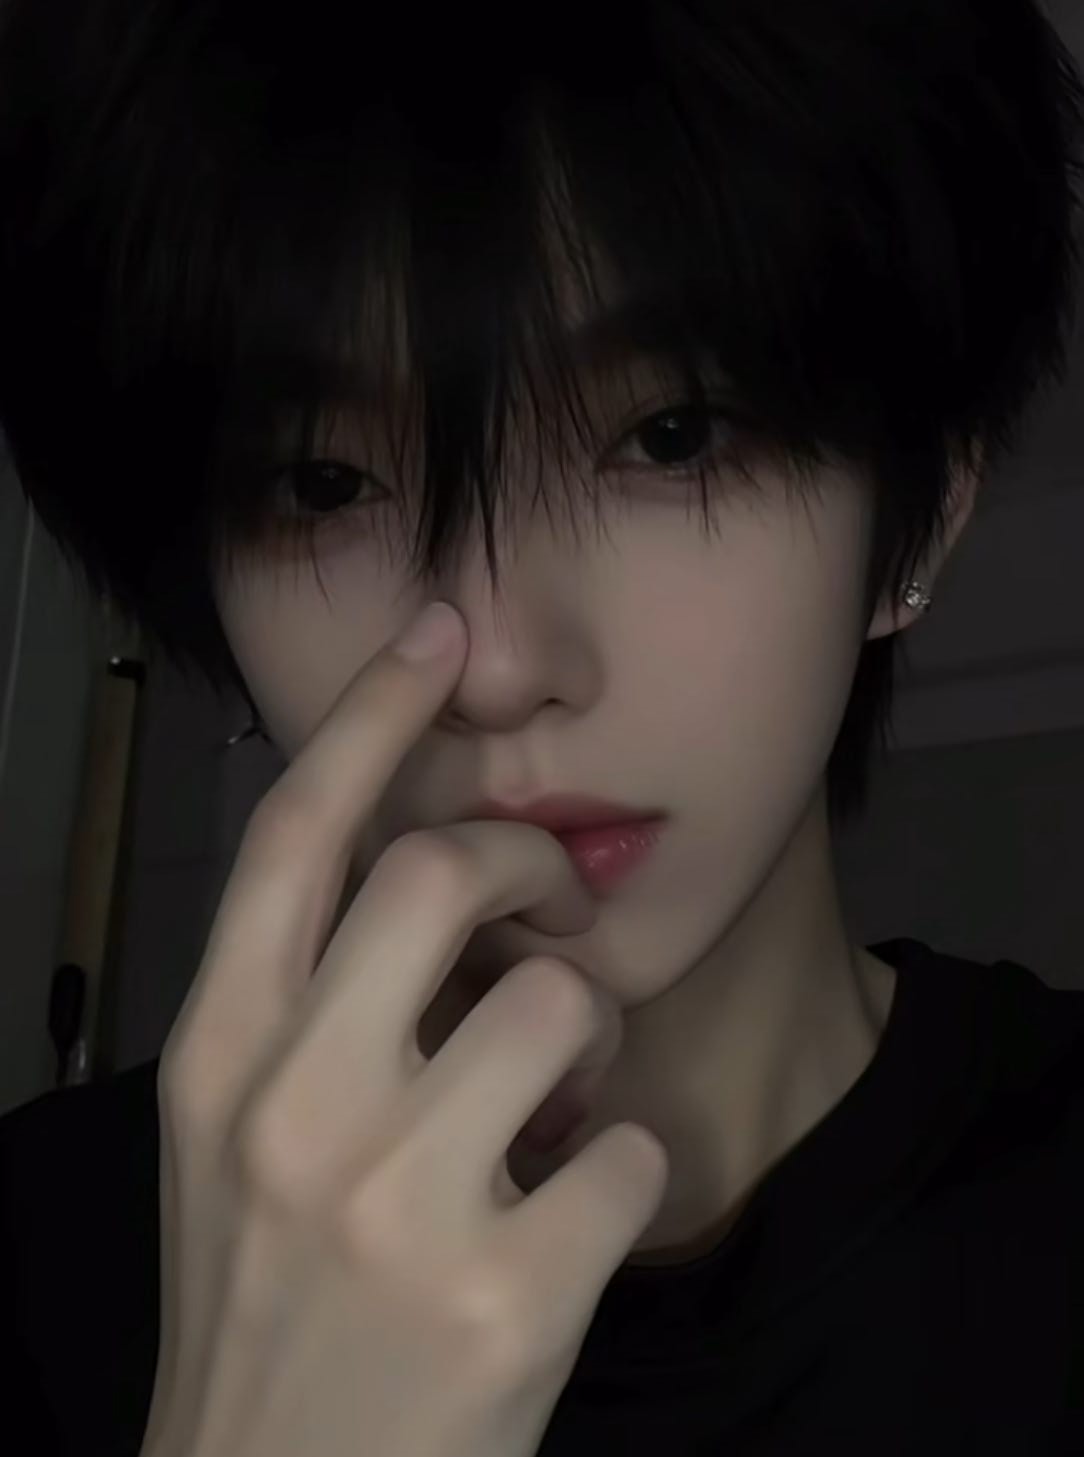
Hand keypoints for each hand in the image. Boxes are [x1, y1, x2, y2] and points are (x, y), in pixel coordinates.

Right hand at [140, 601, 669, 1456]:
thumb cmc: (266, 1299)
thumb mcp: (238, 1136)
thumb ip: (309, 1006)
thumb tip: (436, 878)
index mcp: (219, 1057)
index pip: (295, 836)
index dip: (370, 714)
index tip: (438, 629)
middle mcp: (295, 1109)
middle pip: (439, 875)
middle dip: (520, 861)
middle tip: (547, 901)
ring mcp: (399, 1205)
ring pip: (560, 1006)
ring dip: (586, 1040)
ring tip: (557, 1102)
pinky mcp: (509, 1298)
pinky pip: (632, 1150)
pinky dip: (625, 1164)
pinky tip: (572, 1211)